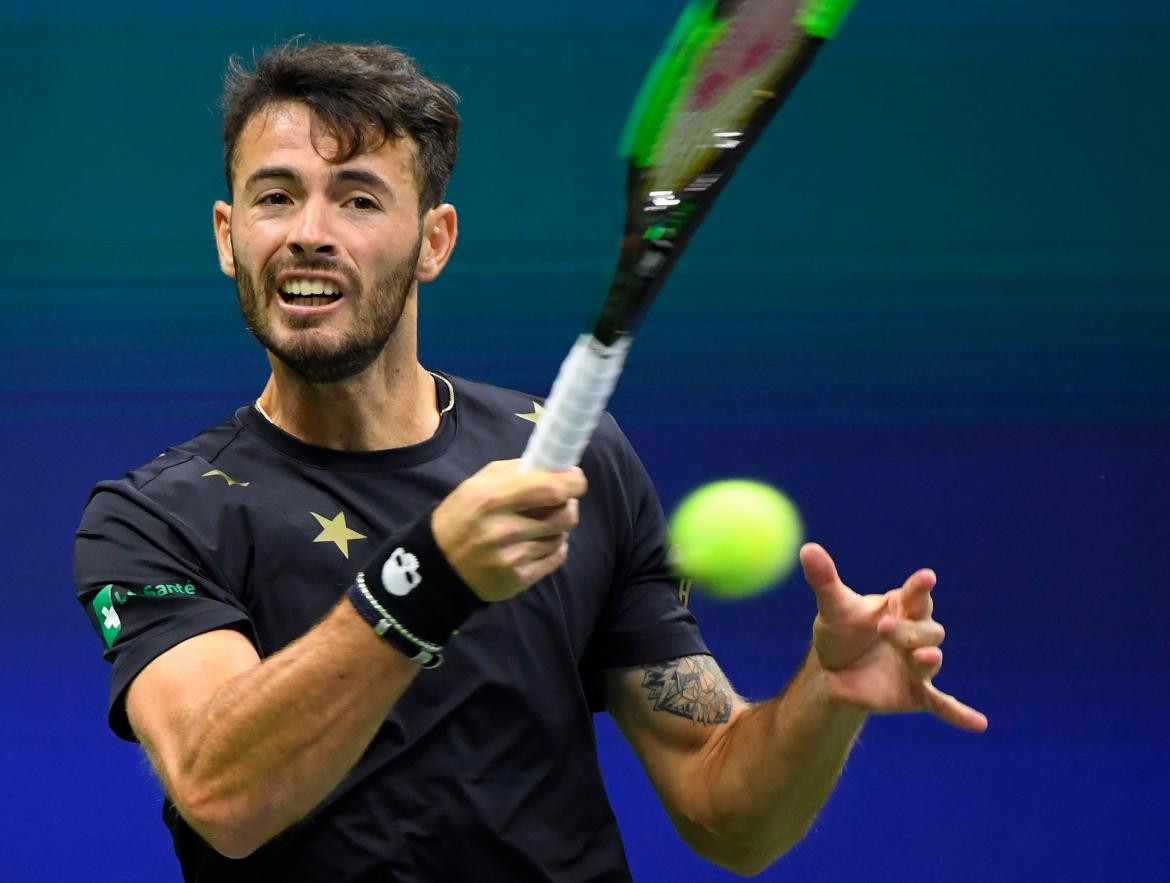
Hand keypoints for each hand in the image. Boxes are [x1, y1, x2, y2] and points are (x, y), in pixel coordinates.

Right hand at [431, 460, 586, 602]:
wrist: (438, 564)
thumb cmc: (461, 516)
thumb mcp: (478, 483)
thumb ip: (516, 472)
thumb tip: (556, 467)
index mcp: (492, 499)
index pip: (550, 489)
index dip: (572, 482)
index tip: (576, 479)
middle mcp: (504, 530)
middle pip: (565, 515)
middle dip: (569, 505)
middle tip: (560, 502)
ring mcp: (512, 558)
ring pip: (561, 537)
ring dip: (557, 528)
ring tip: (539, 524)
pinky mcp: (518, 579)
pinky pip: (556, 558)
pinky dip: (554, 547)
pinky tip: (539, 542)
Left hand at [801, 543, 987, 732]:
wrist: (833, 674)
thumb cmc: (839, 633)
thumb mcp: (832, 608)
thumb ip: (824, 580)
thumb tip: (807, 549)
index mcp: (902, 607)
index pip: (916, 595)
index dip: (920, 588)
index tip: (925, 578)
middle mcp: (916, 635)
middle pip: (926, 630)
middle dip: (908, 630)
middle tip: (883, 628)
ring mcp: (919, 666)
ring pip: (931, 660)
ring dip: (927, 660)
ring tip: (921, 659)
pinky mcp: (918, 693)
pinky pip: (943, 704)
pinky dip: (959, 713)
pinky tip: (978, 723)